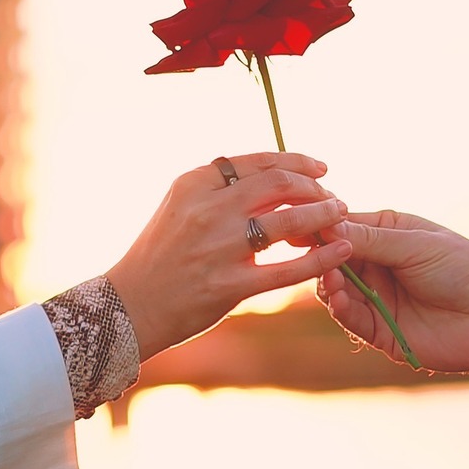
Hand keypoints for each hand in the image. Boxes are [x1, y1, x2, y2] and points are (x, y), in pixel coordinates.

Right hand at [107, 152, 351, 360]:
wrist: (126, 307)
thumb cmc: (158, 257)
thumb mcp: (179, 207)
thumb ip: (217, 189)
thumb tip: (267, 174)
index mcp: (194, 184)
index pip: (258, 161)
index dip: (296, 162)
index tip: (319, 168)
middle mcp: (207, 210)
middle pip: (278, 183)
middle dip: (314, 186)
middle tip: (332, 195)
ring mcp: (219, 248)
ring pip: (288, 222)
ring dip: (323, 215)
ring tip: (341, 215)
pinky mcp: (230, 286)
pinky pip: (288, 270)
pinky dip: (321, 258)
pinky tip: (341, 252)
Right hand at [318, 210, 468, 394]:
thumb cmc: (462, 268)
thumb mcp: (412, 244)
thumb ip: (367, 237)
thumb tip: (324, 224)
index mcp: (387, 234)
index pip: (344, 227)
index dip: (321, 227)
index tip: (298, 223)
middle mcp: (378, 265)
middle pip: (333, 259)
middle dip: (321, 256)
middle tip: (310, 252)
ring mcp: (377, 299)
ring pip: (336, 289)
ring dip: (329, 282)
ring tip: (333, 278)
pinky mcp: (379, 331)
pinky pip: (350, 318)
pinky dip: (340, 307)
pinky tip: (339, 298)